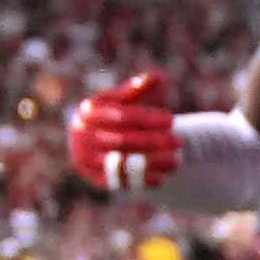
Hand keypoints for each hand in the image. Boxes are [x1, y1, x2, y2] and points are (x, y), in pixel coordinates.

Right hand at [66, 67, 185, 196]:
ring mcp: (85, 158)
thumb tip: (157, 77)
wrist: (107, 141)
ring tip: (176, 160)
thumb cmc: (125, 113)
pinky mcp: (95, 178)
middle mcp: (81, 135)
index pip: (121, 115)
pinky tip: (162, 177)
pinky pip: (120, 182)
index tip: (171, 120)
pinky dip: (140, 180)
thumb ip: (143, 87)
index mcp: (88, 111)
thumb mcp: (133, 98)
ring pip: (121, 162)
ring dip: (151, 162)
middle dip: (152, 141)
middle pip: (121, 139)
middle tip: (178, 141)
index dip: (147, 118)